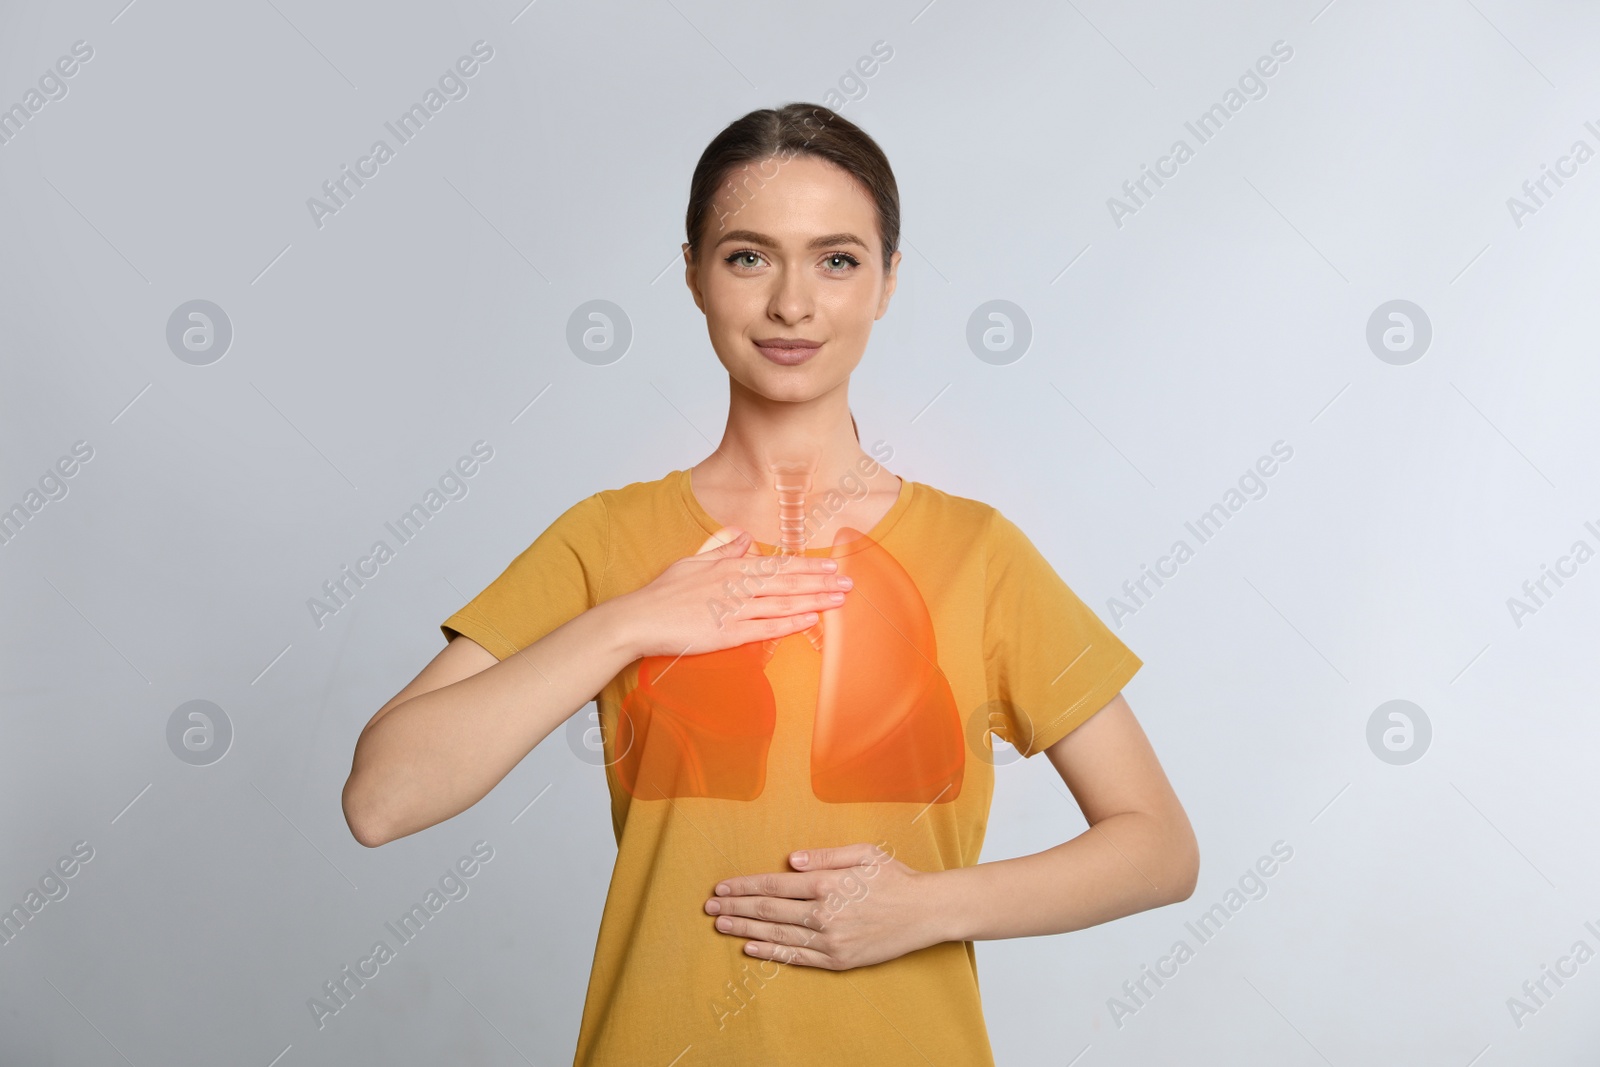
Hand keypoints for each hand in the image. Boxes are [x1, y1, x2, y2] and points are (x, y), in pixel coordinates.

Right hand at [616, 527, 852, 659]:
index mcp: (730, 568)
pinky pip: (766, 628)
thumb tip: (743, 538)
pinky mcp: (728, 634)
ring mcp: (734, 610)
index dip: (807, 566)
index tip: (830, 566)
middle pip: (787, 582)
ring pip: (783, 603)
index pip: (777, 565)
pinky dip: (790, 623)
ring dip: (814, 600)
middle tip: (848, 583)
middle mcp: (737, 586)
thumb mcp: (693, 562)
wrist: (639, 619)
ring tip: (839, 600)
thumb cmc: (663, 594)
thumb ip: (723, 551)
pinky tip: (811, 620)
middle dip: (820, 582)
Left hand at [704, 842, 944, 969]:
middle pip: (770, 910)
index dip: (745, 886)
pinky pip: (797, 957)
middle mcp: (825, 912)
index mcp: (828, 883)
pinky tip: (751, 948)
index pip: (775, 885)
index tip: (722, 888)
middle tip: (710, 908)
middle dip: (737, 907)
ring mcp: (831, 939)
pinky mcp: (838, 960)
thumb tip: (792, 859)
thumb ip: (826, 855)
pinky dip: (771, 952)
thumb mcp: (863, 853)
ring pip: (778, 934)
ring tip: (722, 926)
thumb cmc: (895, 878)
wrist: (925, 912)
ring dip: (746, 929)